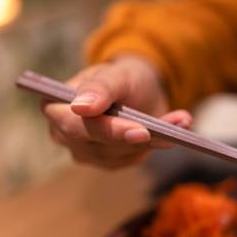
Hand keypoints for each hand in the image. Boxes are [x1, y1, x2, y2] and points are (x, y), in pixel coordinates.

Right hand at [41, 55, 191, 168]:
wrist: (140, 91)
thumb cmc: (121, 77)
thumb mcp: (114, 75)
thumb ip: (99, 88)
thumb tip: (81, 107)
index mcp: (56, 107)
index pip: (75, 126)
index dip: (108, 130)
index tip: (140, 130)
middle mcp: (64, 134)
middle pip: (99, 146)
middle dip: (137, 137)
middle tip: (170, 131)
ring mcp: (87, 152)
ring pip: (122, 154)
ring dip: (154, 139)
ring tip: (181, 121)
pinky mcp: (109, 162)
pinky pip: (134, 159)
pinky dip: (157, 145)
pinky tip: (174, 132)